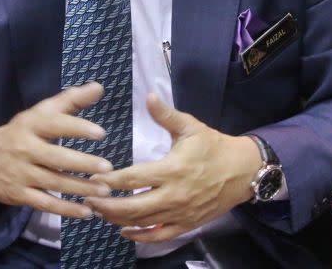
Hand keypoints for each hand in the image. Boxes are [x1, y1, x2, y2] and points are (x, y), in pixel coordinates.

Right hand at [0, 82, 113, 218]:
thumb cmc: (20, 132)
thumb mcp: (40, 113)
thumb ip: (70, 100)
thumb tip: (99, 88)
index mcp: (31, 125)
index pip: (54, 124)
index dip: (76, 128)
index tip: (100, 133)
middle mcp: (25, 149)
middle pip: (56, 157)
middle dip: (82, 163)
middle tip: (107, 167)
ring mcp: (22, 173)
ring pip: (54, 182)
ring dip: (80, 187)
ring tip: (104, 189)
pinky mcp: (20, 194)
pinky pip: (46, 203)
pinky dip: (66, 209)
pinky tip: (86, 211)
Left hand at [85, 94, 261, 242]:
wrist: (243, 171)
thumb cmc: (214, 146)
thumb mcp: (191, 127)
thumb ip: (166, 115)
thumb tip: (148, 95)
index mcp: (172, 169)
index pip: (133, 178)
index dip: (111, 180)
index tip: (93, 178)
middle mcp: (174, 195)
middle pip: (133, 206)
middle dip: (107, 205)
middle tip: (87, 198)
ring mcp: (181, 213)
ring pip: (143, 222)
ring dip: (118, 219)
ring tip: (99, 212)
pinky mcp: (187, 224)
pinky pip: (161, 235)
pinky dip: (141, 237)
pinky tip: (125, 232)